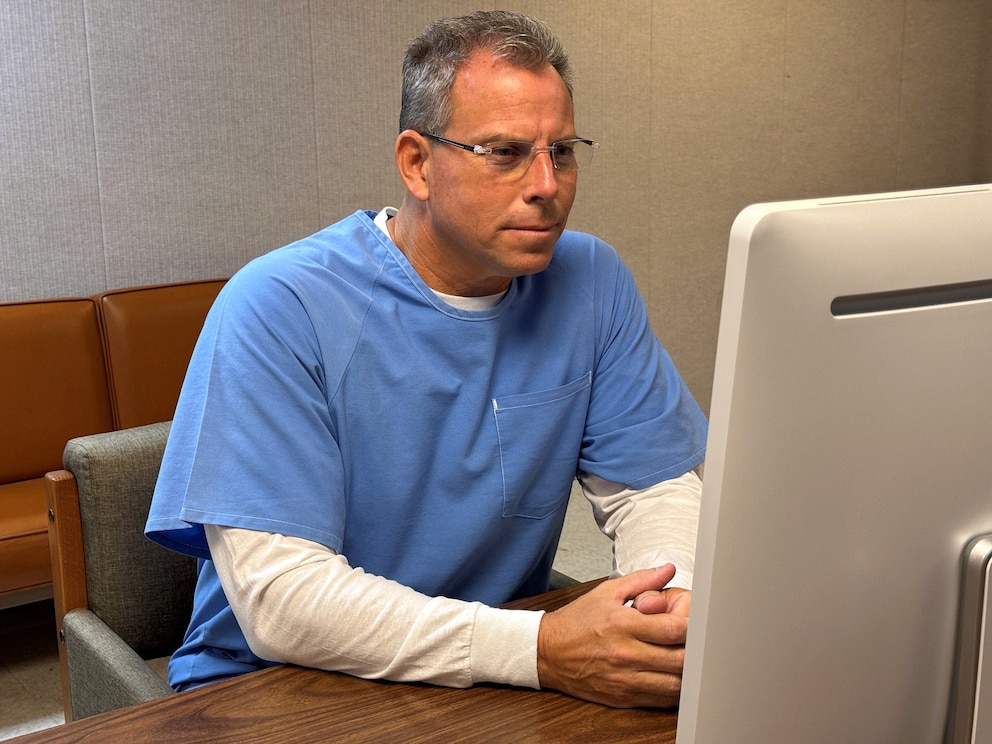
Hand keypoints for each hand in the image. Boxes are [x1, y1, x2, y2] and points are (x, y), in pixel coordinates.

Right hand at [536, 565, 687, 707]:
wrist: (547, 652)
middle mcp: (626, 654)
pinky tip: (670, 675)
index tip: (689, 620)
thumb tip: (667, 569)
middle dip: (693, 649)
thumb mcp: (607, 592)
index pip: (675, 629)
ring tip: (682, 657)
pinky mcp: (623, 698)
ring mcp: (625, 679)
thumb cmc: (577, 621)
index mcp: (623, 624)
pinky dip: (672, 690)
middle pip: (681, 659)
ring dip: (686, 672)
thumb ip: (641, 580)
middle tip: (691, 640)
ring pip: (675, 684)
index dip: (691, 625)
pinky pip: (660, 700)